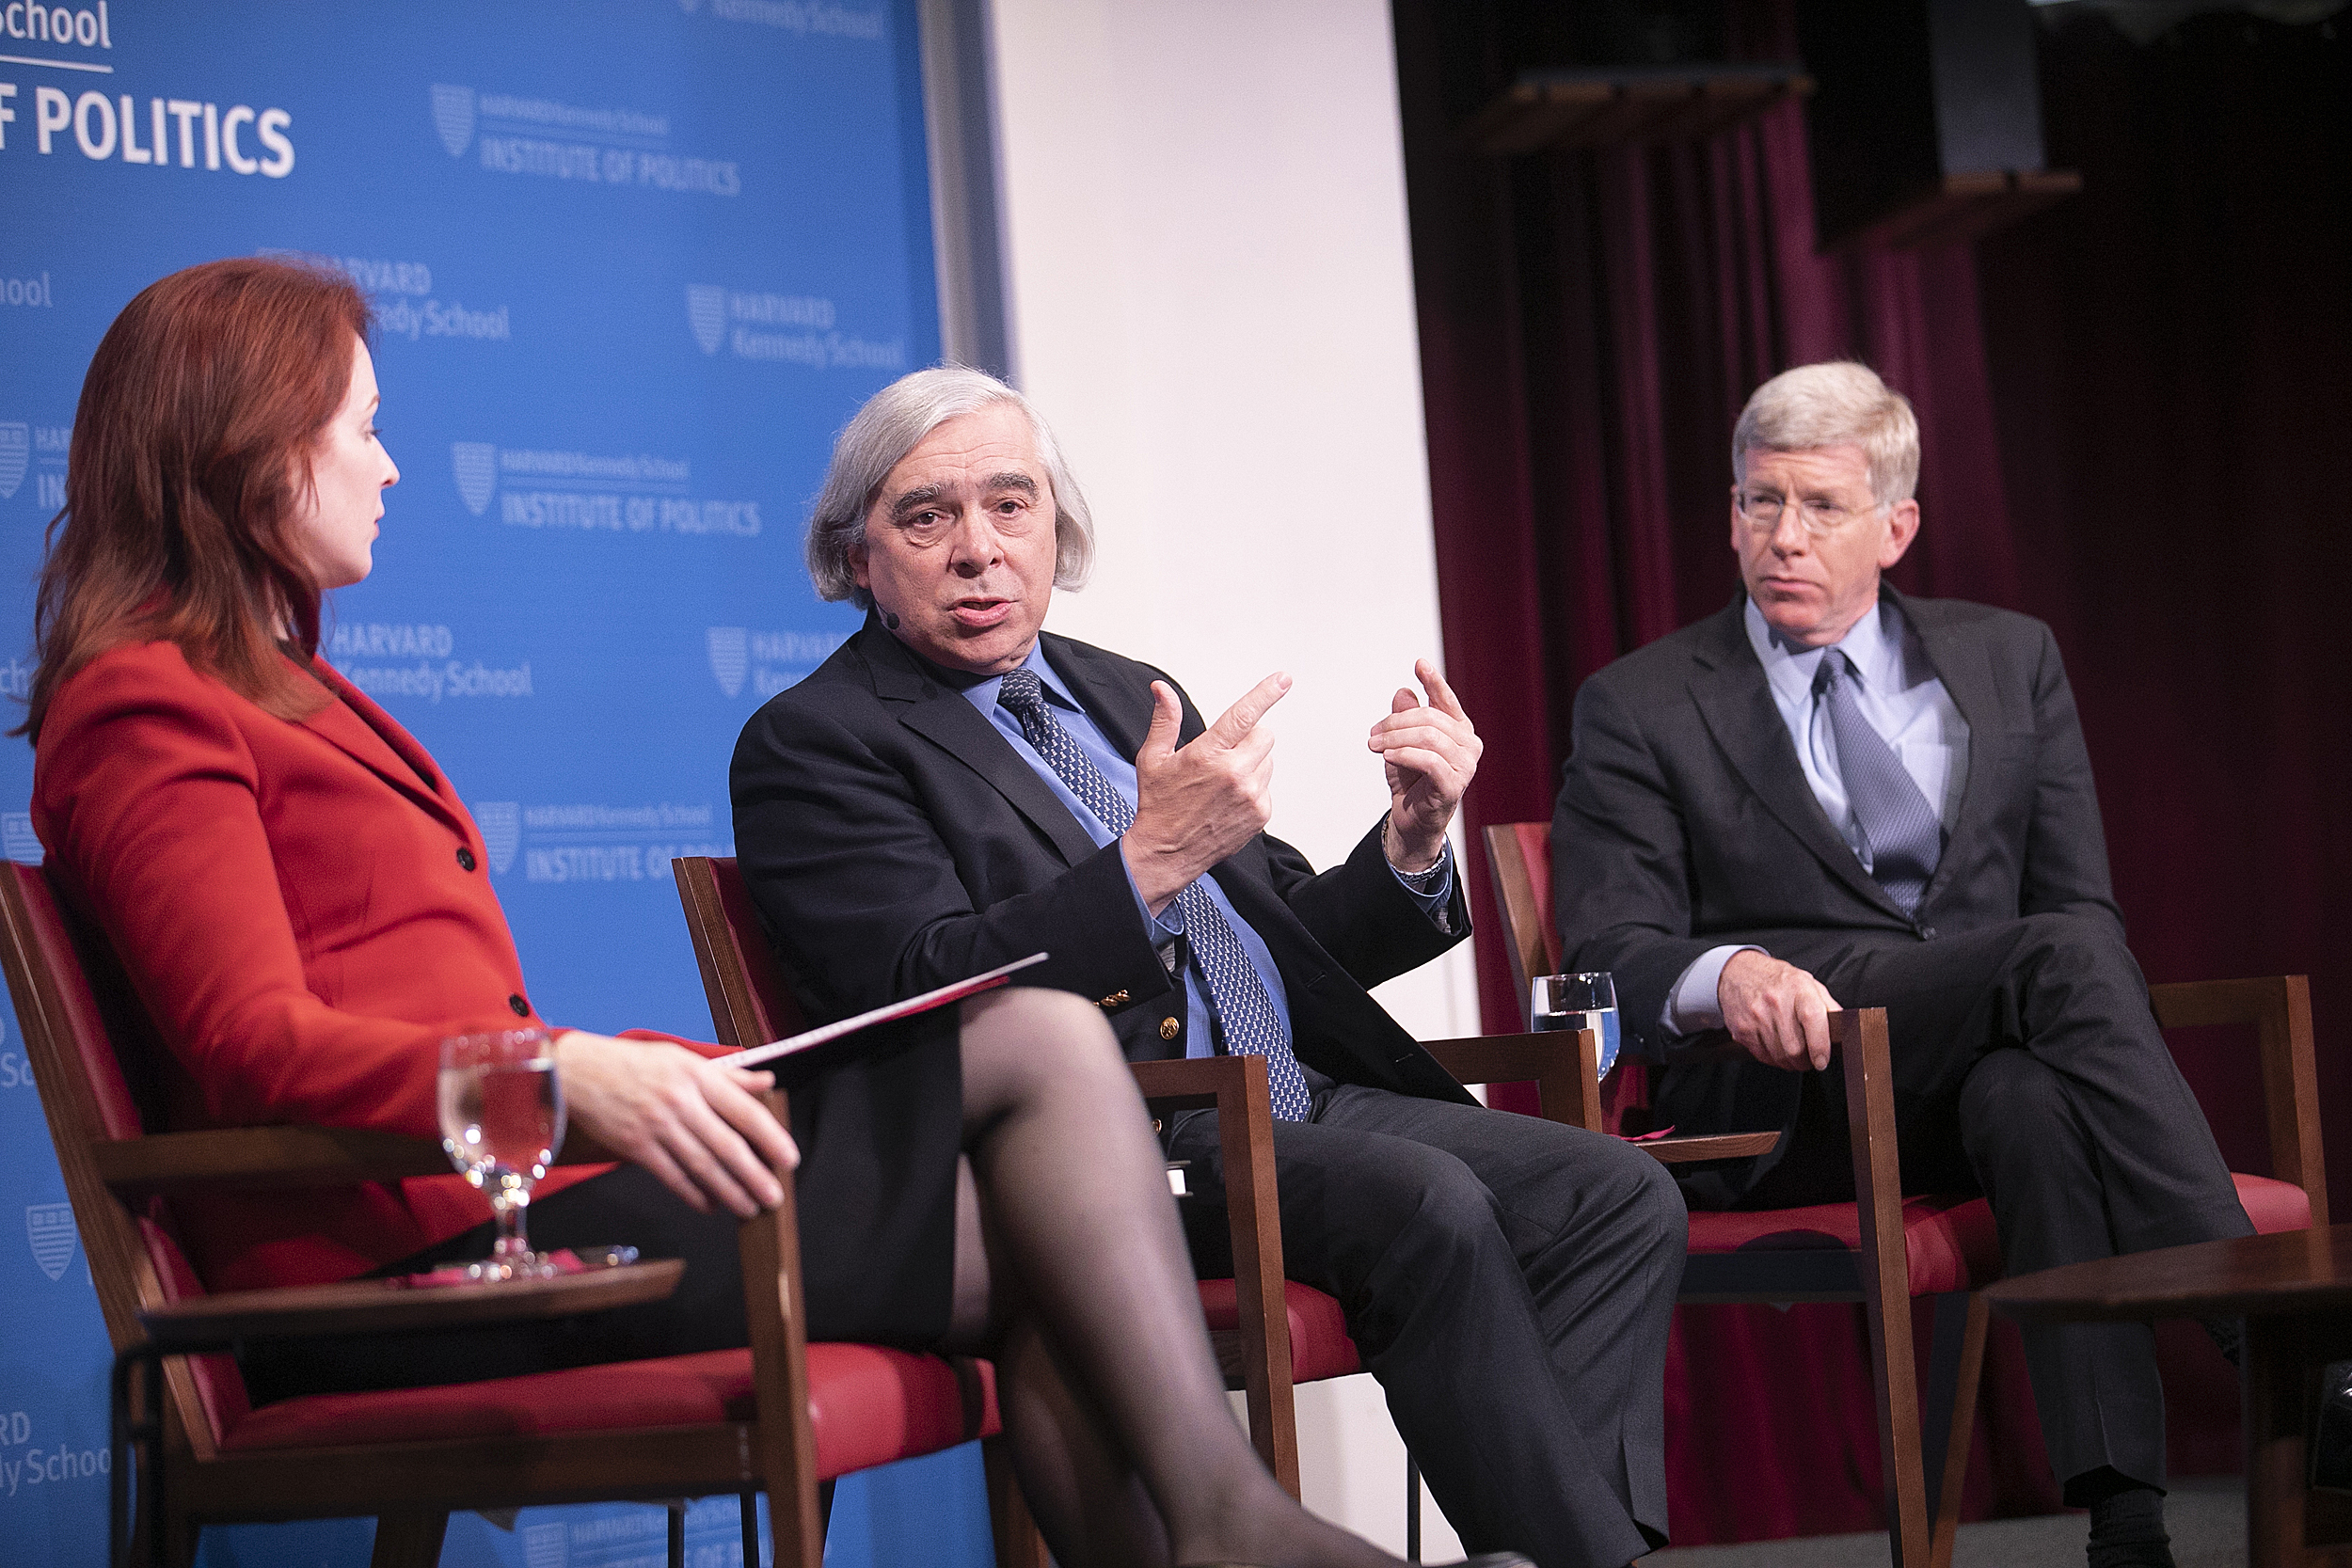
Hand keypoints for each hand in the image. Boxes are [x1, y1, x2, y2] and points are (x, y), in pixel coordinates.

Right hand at [552, 1031, 799, 1216]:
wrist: (578, 1072)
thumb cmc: (634, 1064)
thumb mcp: (683, 1058)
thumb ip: (728, 1076)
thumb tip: (767, 1083)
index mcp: (697, 1075)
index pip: (744, 1110)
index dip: (770, 1137)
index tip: (788, 1158)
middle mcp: (680, 1101)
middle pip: (726, 1145)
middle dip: (755, 1175)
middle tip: (774, 1196)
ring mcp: (656, 1126)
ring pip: (701, 1166)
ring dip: (730, 1191)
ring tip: (750, 1208)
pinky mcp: (635, 1147)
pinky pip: (671, 1177)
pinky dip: (694, 1195)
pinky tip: (712, 1205)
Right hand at [1125, 672, 1290, 913]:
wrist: (1167, 853)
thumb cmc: (1159, 804)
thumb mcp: (1153, 758)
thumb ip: (1165, 720)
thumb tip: (1161, 688)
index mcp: (1207, 755)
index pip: (1243, 716)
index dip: (1265, 693)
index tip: (1283, 679)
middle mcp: (1234, 774)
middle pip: (1264, 735)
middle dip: (1248, 736)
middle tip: (1224, 752)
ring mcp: (1251, 796)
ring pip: (1267, 760)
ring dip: (1251, 763)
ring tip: (1222, 781)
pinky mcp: (1261, 813)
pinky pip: (1267, 786)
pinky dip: (1253, 787)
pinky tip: (1229, 799)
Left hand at [1368, 658, 1481, 871]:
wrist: (1410, 819)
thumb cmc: (1411, 779)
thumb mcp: (1401, 743)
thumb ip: (1404, 718)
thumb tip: (1403, 693)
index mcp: (1459, 729)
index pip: (1446, 700)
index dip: (1434, 680)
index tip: (1418, 664)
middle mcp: (1468, 745)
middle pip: (1430, 718)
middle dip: (1395, 722)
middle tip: (1373, 733)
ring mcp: (1465, 766)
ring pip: (1428, 738)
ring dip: (1394, 739)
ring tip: (1375, 745)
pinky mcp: (1453, 786)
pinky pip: (1429, 761)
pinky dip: (1404, 755)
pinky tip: (1388, 755)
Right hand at [1717, 950, 1840, 1070]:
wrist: (1739, 973)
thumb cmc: (1778, 980)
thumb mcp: (1807, 983)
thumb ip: (1827, 1005)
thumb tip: (1845, 1027)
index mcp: (1798, 988)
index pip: (1812, 1019)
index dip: (1820, 1045)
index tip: (1822, 1061)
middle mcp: (1775, 1001)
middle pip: (1795, 1047)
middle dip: (1806, 1061)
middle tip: (1810, 1060)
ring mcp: (1756, 1016)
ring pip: (1779, 1056)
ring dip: (1790, 1063)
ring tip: (1794, 1055)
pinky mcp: (1742, 1029)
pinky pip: (1762, 1056)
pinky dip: (1773, 1059)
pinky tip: (1777, 1048)